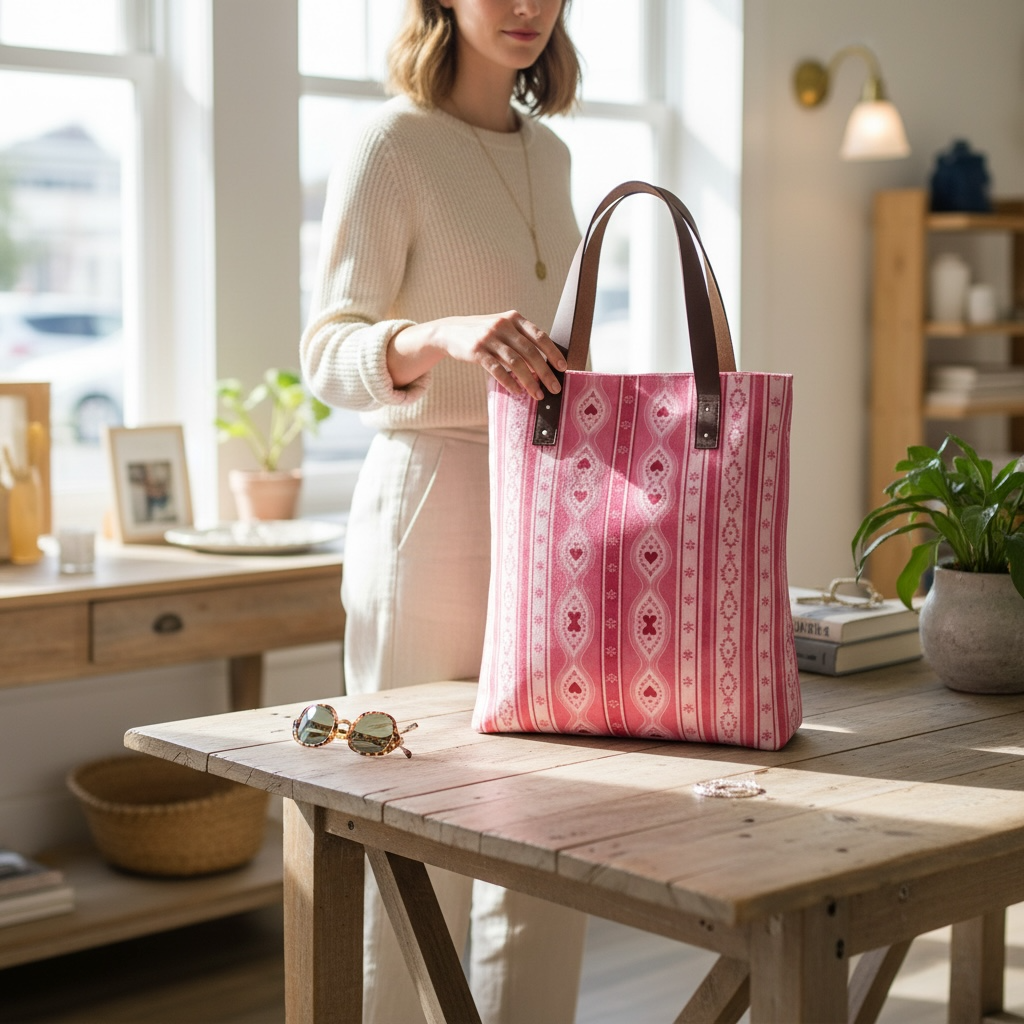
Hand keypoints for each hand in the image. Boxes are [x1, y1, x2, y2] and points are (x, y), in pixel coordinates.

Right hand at [389, 311, 565, 399]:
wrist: (451, 331)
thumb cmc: (484, 333)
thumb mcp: (503, 328)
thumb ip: (521, 339)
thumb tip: (545, 362)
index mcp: (514, 318)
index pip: (539, 336)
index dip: (553, 352)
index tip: (563, 367)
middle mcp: (503, 325)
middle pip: (530, 352)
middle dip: (545, 372)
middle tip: (554, 388)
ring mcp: (489, 337)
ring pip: (515, 362)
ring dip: (529, 381)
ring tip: (538, 394)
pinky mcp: (476, 350)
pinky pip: (497, 369)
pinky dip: (509, 382)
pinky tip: (517, 392)